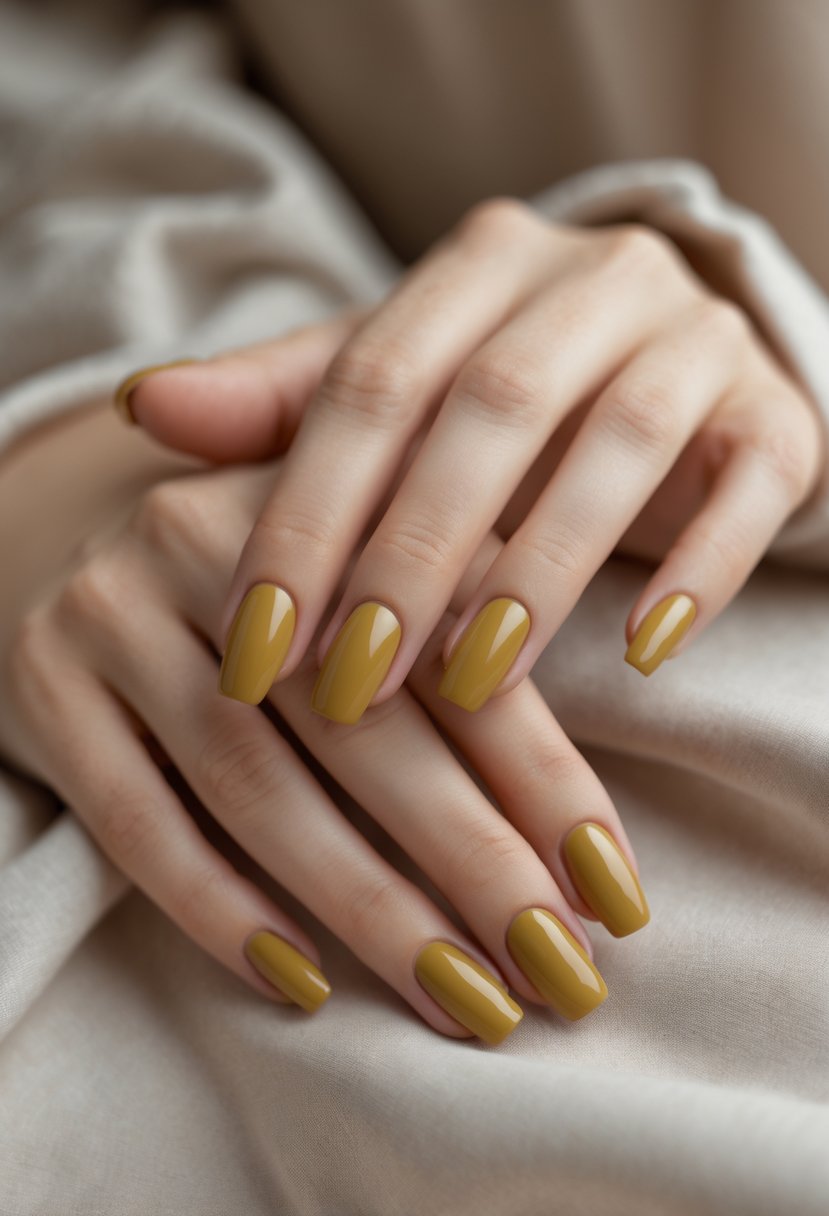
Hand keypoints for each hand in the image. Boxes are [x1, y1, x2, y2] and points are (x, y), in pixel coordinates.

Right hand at [0, 402, 646, 1045]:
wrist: (63, 530)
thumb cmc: (270, 571)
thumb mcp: (363, 555)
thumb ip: (465, 623)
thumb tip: (586, 830)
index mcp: (325, 494)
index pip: (450, 650)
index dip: (542, 777)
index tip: (614, 894)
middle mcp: (205, 539)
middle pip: (361, 726)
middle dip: (473, 862)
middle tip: (558, 976)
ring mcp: (110, 613)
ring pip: (254, 785)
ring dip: (367, 907)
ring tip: (461, 999)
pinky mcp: (39, 688)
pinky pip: (134, 819)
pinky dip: (219, 908)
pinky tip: (301, 981)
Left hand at [124, 199, 824, 721]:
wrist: (670, 371)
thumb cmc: (508, 402)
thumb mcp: (396, 389)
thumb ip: (286, 402)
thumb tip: (148, 410)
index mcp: (483, 262)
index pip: (373, 380)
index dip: (307, 513)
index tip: (255, 643)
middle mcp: (594, 278)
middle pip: (491, 407)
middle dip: (411, 553)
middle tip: (350, 685)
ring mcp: (698, 339)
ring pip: (618, 441)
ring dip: (539, 571)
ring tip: (470, 684)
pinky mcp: (777, 416)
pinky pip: (752, 484)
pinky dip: (699, 569)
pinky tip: (643, 654)